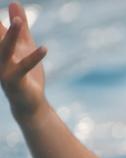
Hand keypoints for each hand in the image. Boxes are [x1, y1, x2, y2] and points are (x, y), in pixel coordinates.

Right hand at [0, 2, 46, 118]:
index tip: (0, 5)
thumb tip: (14, 3)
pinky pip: (24, 67)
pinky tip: (44, 48)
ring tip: (18, 21)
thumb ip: (21, 27)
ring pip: (5, 49)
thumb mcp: (25, 47)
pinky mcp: (15, 81)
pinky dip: (34, 58)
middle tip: (11, 14)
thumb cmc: (26, 74)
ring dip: (12, 35)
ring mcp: (3, 69)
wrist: (30, 104)